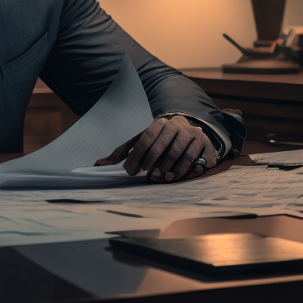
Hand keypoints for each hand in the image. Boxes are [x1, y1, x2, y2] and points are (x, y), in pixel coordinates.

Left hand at [94, 115, 217, 182]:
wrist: (188, 131)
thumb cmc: (159, 141)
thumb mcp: (141, 142)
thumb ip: (122, 153)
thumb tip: (97, 164)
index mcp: (159, 123)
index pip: (146, 138)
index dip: (137, 155)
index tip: (131, 170)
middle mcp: (177, 126)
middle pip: (164, 146)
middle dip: (154, 162)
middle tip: (148, 176)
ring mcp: (193, 135)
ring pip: (181, 153)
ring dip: (171, 169)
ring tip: (162, 178)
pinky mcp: (205, 145)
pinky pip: (196, 160)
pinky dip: (187, 171)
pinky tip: (178, 177)